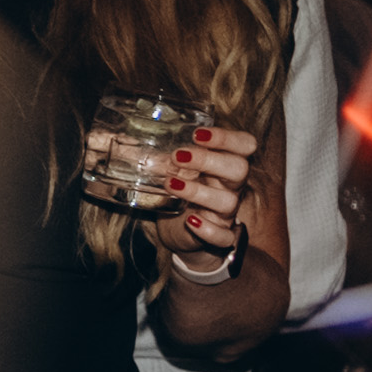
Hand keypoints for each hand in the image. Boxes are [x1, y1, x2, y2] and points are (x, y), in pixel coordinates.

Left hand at [141, 123, 260, 278]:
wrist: (181, 232)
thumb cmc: (181, 193)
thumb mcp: (175, 171)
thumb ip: (163, 156)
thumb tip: (126, 141)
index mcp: (224, 165)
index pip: (245, 145)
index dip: (227, 137)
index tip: (197, 134)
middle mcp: (230, 187)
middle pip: (239, 168)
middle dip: (208, 159)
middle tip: (177, 156)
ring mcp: (226, 213)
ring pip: (228, 201)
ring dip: (199, 191)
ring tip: (170, 184)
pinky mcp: (220, 237)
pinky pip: (224, 237)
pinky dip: (208, 230)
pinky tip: (190, 222)